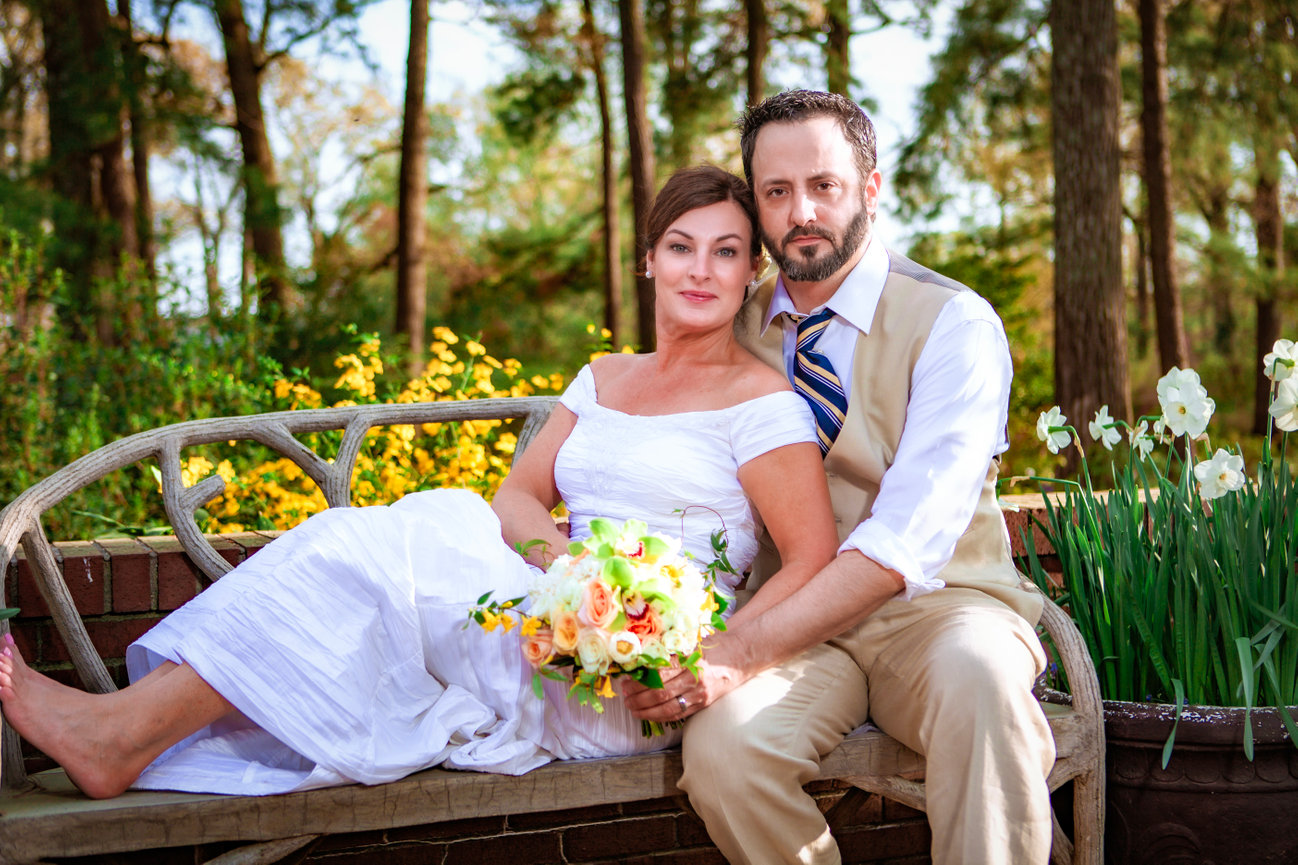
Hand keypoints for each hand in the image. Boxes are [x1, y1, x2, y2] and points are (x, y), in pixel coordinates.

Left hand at [621, 633, 748, 721]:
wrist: (739, 656)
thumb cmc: (712, 646)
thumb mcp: (690, 644)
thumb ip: (669, 653)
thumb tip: (640, 662)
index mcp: (689, 659)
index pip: (659, 673)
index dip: (640, 680)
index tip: (626, 682)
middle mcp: (695, 677)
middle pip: (661, 692)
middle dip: (639, 697)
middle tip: (625, 697)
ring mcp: (700, 693)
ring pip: (667, 707)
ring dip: (646, 710)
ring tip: (632, 708)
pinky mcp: (703, 704)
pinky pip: (678, 714)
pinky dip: (661, 717)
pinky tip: (648, 715)